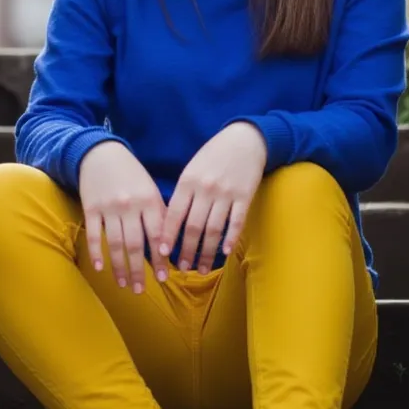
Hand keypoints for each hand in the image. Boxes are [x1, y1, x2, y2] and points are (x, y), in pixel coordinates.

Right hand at [78, 141, 165, 293]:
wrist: (101, 153)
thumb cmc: (132, 174)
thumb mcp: (151, 189)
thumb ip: (159, 214)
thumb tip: (167, 246)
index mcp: (149, 200)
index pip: (157, 236)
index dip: (160, 259)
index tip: (164, 278)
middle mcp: (130, 205)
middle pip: (135, 245)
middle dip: (139, 270)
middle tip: (140, 290)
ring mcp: (109, 208)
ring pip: (114, 244)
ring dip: (119, 267)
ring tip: (123, 284)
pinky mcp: (90, 208)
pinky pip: (93, 235)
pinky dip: (96, 253)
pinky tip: (100, 269)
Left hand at [160, 123, 267, 273]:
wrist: (244, 139)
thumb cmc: (214, 155)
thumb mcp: (192, 168)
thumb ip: (183, 193)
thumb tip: (171, 223)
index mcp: (188, 181)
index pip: (174, 214)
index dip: (168, 236)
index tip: (163, 254)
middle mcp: (205, 189)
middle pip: (193, 227)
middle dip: (187, 251)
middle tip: (182, 268)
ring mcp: (226, 193)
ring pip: (214, 230)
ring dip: (207, 253)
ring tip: (202, 269)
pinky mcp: (244, 196)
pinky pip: (236, 222)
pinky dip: (230, 239)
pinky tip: (225, 253)